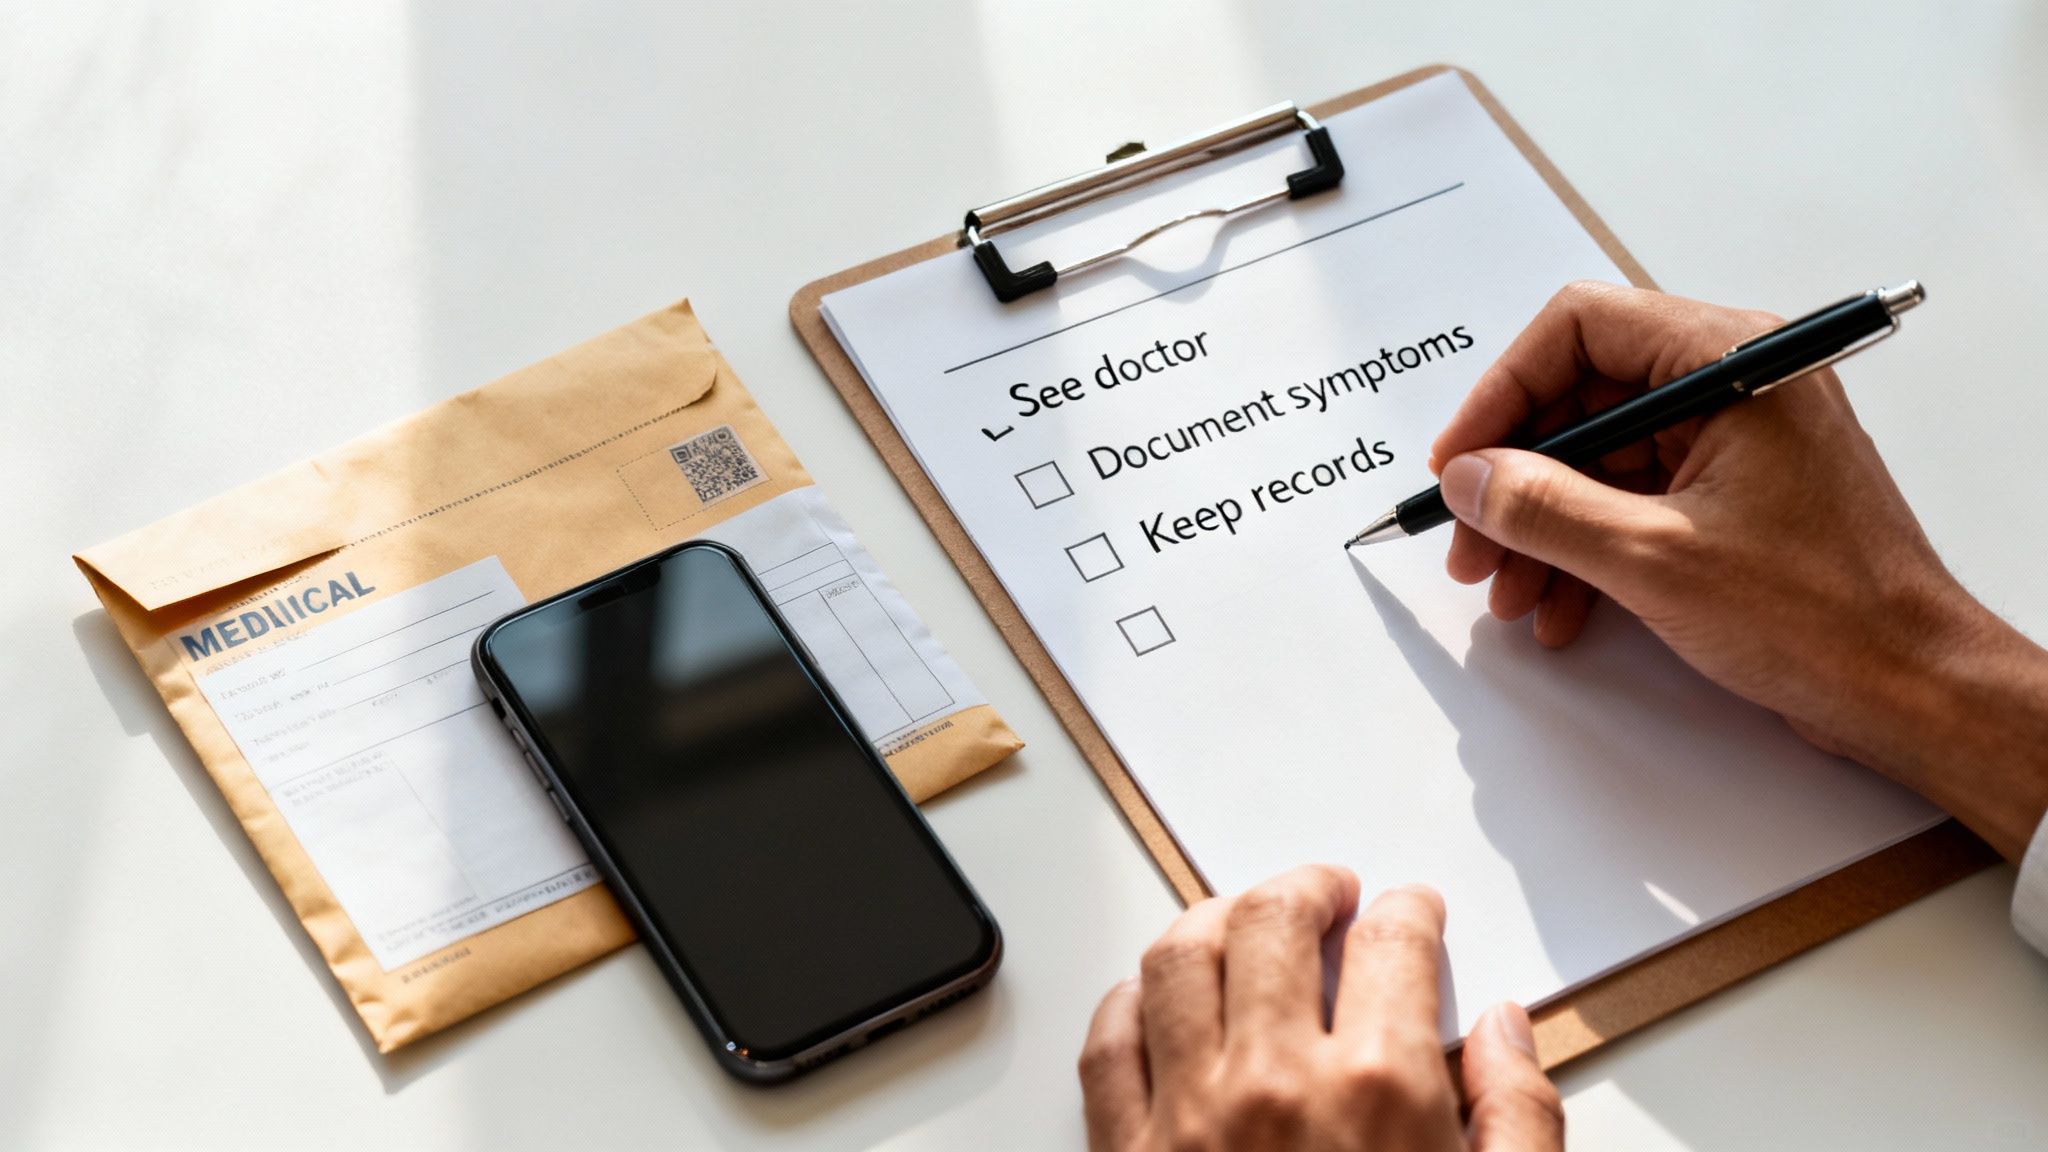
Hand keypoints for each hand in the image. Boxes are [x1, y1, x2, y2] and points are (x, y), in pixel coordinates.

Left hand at [1078, 866, 1561, 1150]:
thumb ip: (1518, 1118)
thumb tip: (1502, 1030)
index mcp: (1382, 1097)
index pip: (1393, 945)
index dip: (1408, 912)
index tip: (1411, 912)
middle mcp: (1277, 1084)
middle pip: (1275, 921)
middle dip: (1308, 888)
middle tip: (1329, 892)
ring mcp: (1190, 1117)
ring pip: (1181, 957)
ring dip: (1216, 917)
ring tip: (1245, 919)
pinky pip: (1110, 1044)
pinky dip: (1133, 999)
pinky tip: (1159, 995)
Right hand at [1430, 281, 2047, 857]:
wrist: (1909, 689)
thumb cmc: (1825, 616)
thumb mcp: (1655, 560)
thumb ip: (1545, 509)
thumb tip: (1470, 478)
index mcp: (1734, 360)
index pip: (1582, 329)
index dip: (1503, 392)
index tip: (1459, 457)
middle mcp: (1736, 383)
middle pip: (1582, 398)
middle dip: (1515, 477)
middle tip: (1469, 539)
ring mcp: (1735, 439)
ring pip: (1599, 457)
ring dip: (1541, 525)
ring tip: (1509, 591)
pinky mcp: (1732, 494)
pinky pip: (1631, 499)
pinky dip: (1585, 547)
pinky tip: (1560, 606)